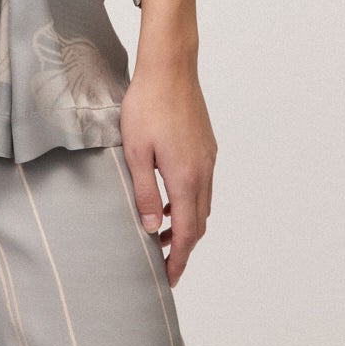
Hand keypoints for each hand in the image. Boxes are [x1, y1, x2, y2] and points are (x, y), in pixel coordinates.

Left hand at [119, 56, 215, 286]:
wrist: (170, 67)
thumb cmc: (147, 105)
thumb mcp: (135, 152)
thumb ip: (144, 193)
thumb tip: (150, 227)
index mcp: (186, 178)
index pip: (186, 233)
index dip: (178, 259)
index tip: (168, 278)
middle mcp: (203, 172)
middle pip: (198, 223)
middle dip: (182, 246)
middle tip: (162, 261)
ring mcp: (208, 158)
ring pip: (203, 204)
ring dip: (185, 223)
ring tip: (159, 231)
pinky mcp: (206, 146)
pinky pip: (202, 185)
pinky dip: (188, 201)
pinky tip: (167, 196)